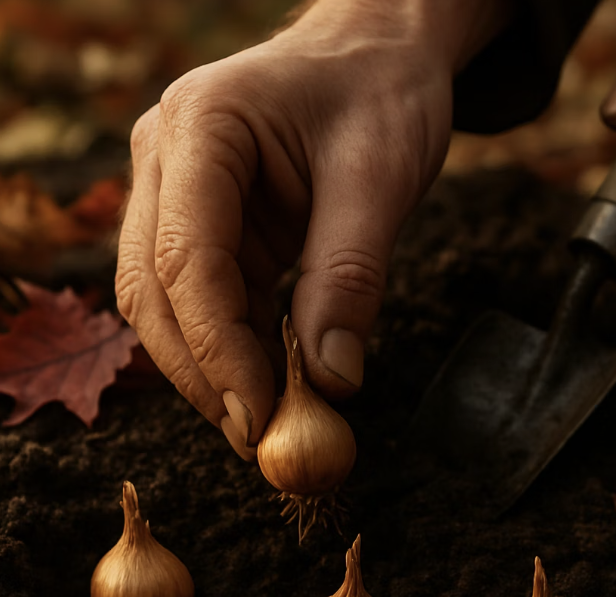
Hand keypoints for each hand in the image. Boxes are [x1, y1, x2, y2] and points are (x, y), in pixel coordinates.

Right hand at [116, 0, 506, 457]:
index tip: (261, 420)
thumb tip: (332, 383)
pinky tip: (272, 385)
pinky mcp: (204, 227)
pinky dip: (235, 352)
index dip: (219, 353)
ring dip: (215, 373)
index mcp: (199, 128)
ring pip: (169, 309)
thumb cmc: (379, 94)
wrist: (377, 55)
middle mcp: (166, 162)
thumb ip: (350, 278)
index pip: (187, 262)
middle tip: (261, 442)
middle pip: (156, 294)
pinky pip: (205, 304)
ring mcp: (175, 196)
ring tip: (270, 424)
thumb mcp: (379, 178)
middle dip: (205, 376)